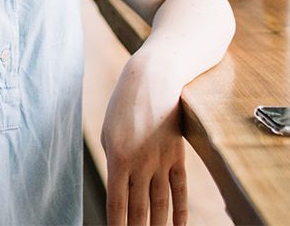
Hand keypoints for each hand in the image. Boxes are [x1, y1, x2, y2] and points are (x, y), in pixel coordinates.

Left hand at [100, 53, 188, 225]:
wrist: (153, 79)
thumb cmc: (124, 105)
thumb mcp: (109, 132)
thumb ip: (115, 162)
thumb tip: (119, 189)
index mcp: (117, 157)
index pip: (117, 203)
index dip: (116, 225)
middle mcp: (140, 163)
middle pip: (139, 209)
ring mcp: (161, 162)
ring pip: (160, 205)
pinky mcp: (177, 156)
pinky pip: (179, 190)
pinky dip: (180, 212)